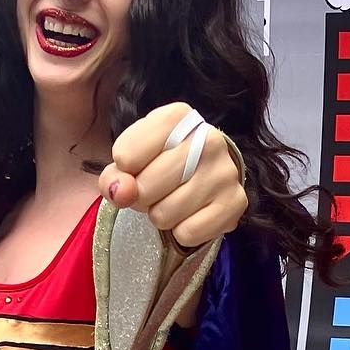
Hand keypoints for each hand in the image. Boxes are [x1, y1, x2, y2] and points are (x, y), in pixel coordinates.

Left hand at [99, 102, 247, 250]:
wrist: (207, 173)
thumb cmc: (162, 162)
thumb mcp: (133, 159)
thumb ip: (114, 175)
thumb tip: (120, 192)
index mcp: (178, 116)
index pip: (126, 156)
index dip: (123, 172)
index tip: (136, 167)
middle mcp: (208, 139)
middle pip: (145, 188)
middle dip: (142, 198)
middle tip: (155, 190)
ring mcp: (225, 172)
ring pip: (165, 214)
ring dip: (161, 216)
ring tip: (173, 200)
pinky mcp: (235, 203)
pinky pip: (188, 233)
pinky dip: (182, 232)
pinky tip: (191, 214)